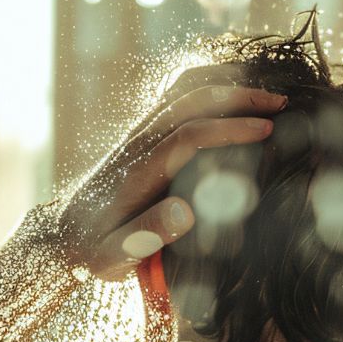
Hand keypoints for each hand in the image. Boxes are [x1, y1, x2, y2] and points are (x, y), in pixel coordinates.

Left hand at [51, 74, 287, 279]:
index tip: (266, 130)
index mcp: (138, 173)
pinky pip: (175, 97)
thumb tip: (185, 212)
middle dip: (238, 96)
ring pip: (182, 91)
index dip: (229, 129)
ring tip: (265, 91)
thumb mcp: (114, 257)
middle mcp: (137, 145)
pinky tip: (234, 93)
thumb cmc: (93, 251)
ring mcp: (138, 136)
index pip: (189, 136)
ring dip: (225, 84)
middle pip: (189, 101)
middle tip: (281, 103)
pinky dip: (208, 86)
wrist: (60, 236)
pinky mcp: (141, 135)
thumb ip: (146, 236)